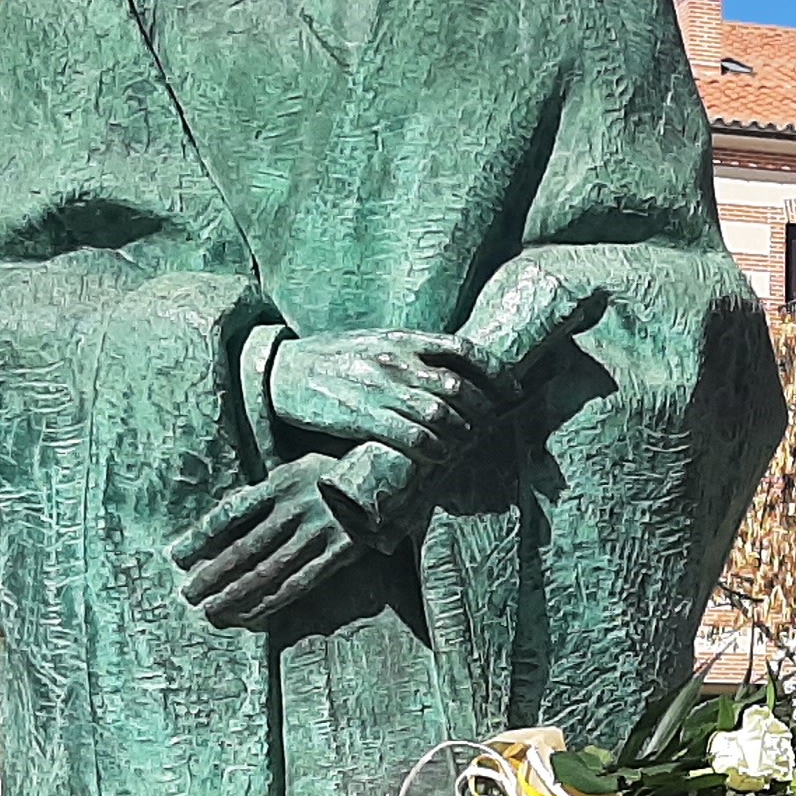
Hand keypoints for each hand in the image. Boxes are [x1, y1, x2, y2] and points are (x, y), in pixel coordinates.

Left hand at [169, 459, 362, 629]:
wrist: (391, 473)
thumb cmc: (334, 472)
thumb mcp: (296, 470)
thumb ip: (266, 495)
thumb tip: (223, 531)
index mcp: (281, 482)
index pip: (231, 513)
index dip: (202, 537)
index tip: (177, 557)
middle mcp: (298, 508)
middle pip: (246, 548)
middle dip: (213, 574)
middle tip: (190, 593)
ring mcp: (320, 533)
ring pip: (269, 570)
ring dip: (237, 593)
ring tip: (212, 610)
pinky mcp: (339, 553)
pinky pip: (299, 583)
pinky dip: (271, 601)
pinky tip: (250, 614)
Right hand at [267, 330, 499, 465]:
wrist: (282, 370)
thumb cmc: (334, 359)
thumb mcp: (377, 343)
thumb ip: (413, 354)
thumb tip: (456, 375)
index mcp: (403, 338)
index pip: (464, 350)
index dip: (496, 373)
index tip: (513, 391)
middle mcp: (397, 359)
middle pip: (460, 387)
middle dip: (484, 411)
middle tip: (491, 428)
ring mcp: (380, 387)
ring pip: (441, 414)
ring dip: (462, 434)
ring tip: (467, 445)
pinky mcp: (362, 415)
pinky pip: (412, 436)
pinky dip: (434, 450)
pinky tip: (440, 457)